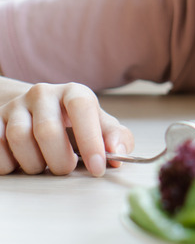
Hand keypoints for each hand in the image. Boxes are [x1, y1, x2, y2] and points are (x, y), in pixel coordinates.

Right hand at [0, 82, 133, 176]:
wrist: (38, 113)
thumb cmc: (76, 124)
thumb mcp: (101, 126)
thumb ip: (116, 138)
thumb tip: (118, 153)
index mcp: (74, 92)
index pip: (82, 107)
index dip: (90, 140)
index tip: (97, 167)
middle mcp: (43, 93)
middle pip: (47, 130)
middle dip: (60, 160)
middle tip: (66, 169)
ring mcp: (15, 105)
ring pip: (18, 139)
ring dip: (34, 164)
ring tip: (44, 165)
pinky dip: (10, 164)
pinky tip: (22, 162)